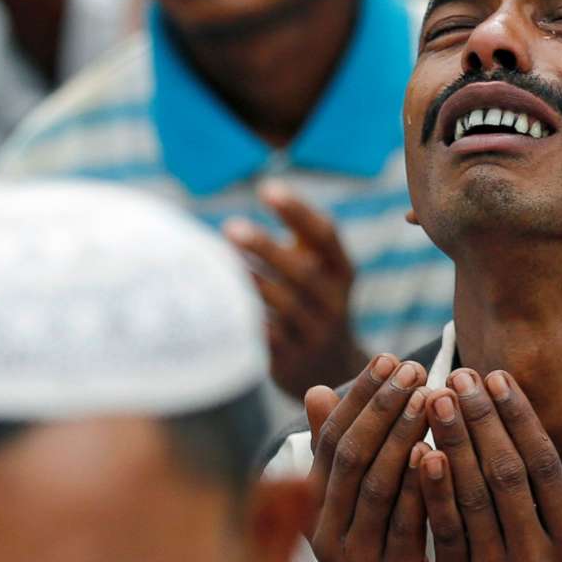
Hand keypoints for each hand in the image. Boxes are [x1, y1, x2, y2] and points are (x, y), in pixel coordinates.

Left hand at [226, 183, 365, 400]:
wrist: (332, 372)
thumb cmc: (314, 304)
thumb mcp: (321, 272)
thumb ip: (301, 240)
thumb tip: (263, 194)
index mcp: (343, 271)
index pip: (325, 235)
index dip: (298, 212)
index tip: (266, 188)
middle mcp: (335, 302)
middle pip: (302, 271)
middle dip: (266, 247)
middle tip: (230, 226)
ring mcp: (316, 333)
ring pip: (283, 304)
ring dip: (250, 280)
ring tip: (218, 264)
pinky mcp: (293, 360)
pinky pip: (266, 336)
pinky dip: (246, 316)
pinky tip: (221, 301)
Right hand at [303, 359, 459, 561]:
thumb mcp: (355, 511)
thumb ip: (342, 456)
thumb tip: (315, 389)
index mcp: (315, 512)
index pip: (331, 441)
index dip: (359, 396)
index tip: (390, 359)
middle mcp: (327, 535)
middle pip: (351, 457)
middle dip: (382, 407)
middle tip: (414, 368)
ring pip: (377, 486)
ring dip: (404, 436)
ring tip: (432, 396)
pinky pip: (407, 526)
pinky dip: (422, 486)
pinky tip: (441, 452)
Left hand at [417, 369, 561, 561]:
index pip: (544, 465)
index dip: (518, 417)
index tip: (495, 376)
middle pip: (506, 475)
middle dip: (481, 420)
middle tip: (457, 376)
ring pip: (472, 497)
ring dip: (452, 442)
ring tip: (435, 400)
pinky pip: (444, 527)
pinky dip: (432, 486)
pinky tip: (420, 449)